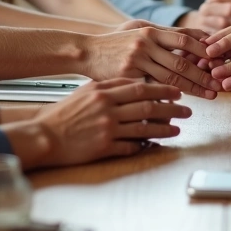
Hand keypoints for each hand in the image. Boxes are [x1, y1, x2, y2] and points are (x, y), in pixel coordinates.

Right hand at [8, 78, 192, 167]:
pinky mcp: (104, 148)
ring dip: (165, 128)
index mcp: (103, 93)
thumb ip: (108, 86)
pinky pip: (131, 146)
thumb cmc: (63, 114)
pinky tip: (156, 144)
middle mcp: (107, 109)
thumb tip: (133, 82)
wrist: (43, 135)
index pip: (140, 88)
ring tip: (177, 128)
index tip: (176, 92)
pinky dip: (146, 145)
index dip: (162, 90)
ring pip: (144, 127)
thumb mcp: (85, 92)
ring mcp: (107, 129)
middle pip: (147, 106)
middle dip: (171, 108)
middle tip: (186, 110)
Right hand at [83, 25, 220, 97]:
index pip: (184, 39)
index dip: (204, 49)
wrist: (86, 51)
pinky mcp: (127, 78)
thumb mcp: (138, 30)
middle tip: (220, 83)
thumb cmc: (116, 41)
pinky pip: (153, 90)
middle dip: (203, 73)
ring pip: (170, 77)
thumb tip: (195, 37)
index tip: (221, 59)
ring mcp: (135, 61)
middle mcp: (144, 44)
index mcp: (150, 31)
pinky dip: (169, 97)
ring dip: (193, 88)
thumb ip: (163, 34)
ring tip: (209, 95)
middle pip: (181, 60)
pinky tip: (182, 104)